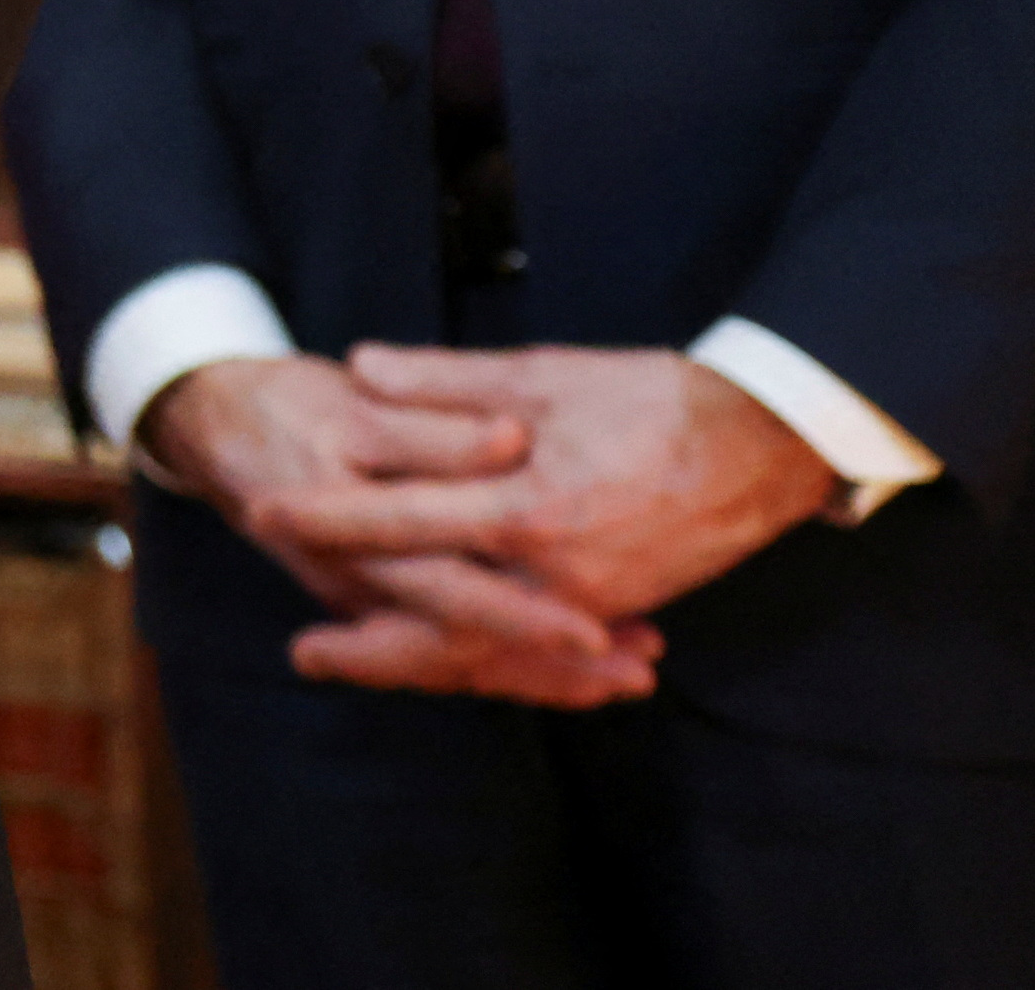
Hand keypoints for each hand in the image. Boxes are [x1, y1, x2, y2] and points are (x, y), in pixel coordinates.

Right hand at [142, 354, 651, 707]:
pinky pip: (456, 649)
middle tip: (637, 671)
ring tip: (632, 676)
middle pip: (470, 649)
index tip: (598, 634)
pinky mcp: (386, 600)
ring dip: (547, 673)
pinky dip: (518, 659)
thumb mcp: (350, 410)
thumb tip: (509, 440)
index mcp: (350, 542)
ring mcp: (373, 604)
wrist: (213, 426)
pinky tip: (581, 663)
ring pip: (467, 658)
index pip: (451, 595)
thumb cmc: (285, 409)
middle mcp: (363, 589)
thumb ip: (433, 430)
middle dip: (556, 667)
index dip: (526, 617)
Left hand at [244, 345, 840, 632]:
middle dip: (366, 642)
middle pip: (437, 620)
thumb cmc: (652, 397)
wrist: (766, 442)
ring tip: (357, 666)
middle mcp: (556, 571)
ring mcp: (590, 599)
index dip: (329, 519)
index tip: (267, 514)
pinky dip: (487, 661)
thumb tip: (359, 368)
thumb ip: (444, 380)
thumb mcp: (543, 373)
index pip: (404, 521)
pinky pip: (535, 650)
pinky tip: (442, 661)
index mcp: (528, 506)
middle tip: (300, 650)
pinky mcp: (616, 607)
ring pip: (486, 649)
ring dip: (418, 662)